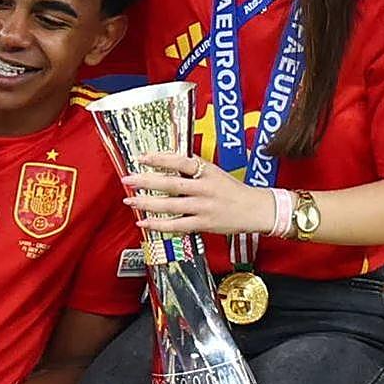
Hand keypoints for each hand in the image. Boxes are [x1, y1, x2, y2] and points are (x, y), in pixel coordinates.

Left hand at [120, 152, 274, 235]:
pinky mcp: (204, 224)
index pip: (180, 161)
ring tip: (130, 200)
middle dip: (146, 181)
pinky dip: (159, 224)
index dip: (160, 159)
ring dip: (147, 203)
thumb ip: (193, 166)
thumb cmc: (232, 189)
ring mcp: (204, 207)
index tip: (141, 157)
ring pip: (171, 205)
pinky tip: (144, 222)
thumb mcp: (214, 171)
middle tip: (127, 179)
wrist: (255, 209)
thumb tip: (167, 157)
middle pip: (171, 184)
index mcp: (207, 171)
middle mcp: (205, 188)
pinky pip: (177, 225)